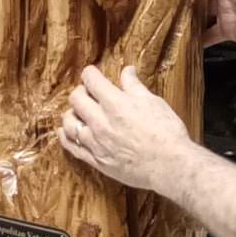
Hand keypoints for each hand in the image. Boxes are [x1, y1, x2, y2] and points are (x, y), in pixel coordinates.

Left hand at [60, 66, 189, 191]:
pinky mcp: (96, 160)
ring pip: (69, 123)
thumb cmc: (166, 133)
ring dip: (72, 114)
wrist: (170, 165)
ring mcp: (96, 142)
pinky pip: (72, 147)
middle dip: (81, 92)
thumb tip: (127, 71)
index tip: (93, 74)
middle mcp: (101, 121)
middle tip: (89, 94)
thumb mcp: (153, 102)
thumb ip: (134, 86)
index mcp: (115, 103)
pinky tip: (65, 132)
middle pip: (76, 99)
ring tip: (79, 113)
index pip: (91, 80)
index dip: (91, 73)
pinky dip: (66, 137)